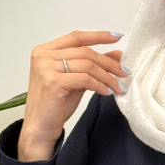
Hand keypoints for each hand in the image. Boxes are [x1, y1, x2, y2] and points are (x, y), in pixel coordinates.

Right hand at [22, 29, 127, 145]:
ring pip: (87, 65)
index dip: (98, 36)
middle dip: (108, 62)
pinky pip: (85, 79)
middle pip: (85, 52)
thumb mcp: (76, 80)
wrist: (40, 127)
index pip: (76, 37)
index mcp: (45, 51)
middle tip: (124, 72)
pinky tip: (106, 92)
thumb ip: (92, 65)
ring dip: (107, 76)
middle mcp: (43, 56)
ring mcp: (46, 68)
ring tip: (117, 86)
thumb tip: (117, 54)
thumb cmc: (55, 105)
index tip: (117, 37)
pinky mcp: (53, 82)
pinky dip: (99, 85)